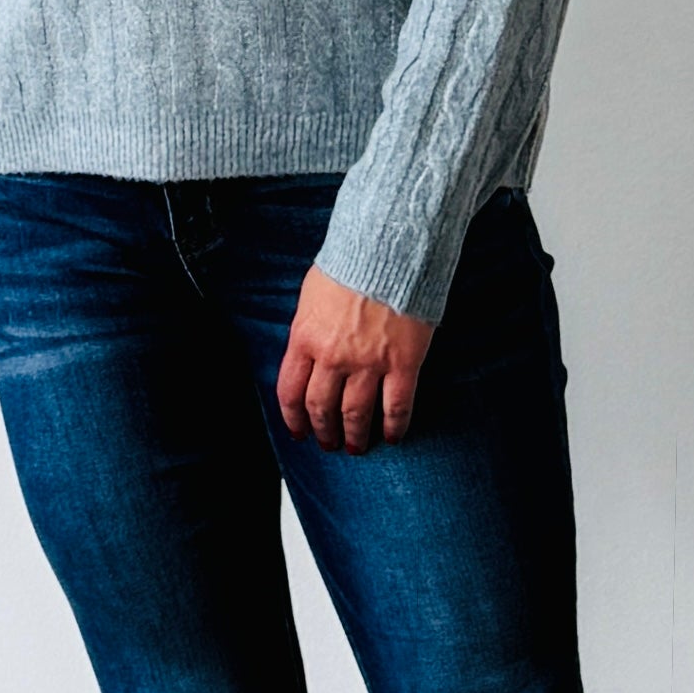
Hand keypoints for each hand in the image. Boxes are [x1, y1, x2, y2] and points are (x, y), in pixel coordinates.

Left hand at [276, 267, 433, 452]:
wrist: (390, 246)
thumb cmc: (353, 260)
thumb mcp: (313, 294)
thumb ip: (308, 327)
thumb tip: (308, 349)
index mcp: (305, 337)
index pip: (290, 391)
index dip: (293, 418)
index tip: (298, 431)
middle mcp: (333, 356)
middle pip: (321, 408)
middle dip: (323, 431)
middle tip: (328, 443)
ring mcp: (368, 363)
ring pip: (355, 414)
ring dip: (354, 435)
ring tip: (356, 446)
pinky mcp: (403, 363)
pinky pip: (396, 407)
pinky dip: (394, 427)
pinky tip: (392, 436)